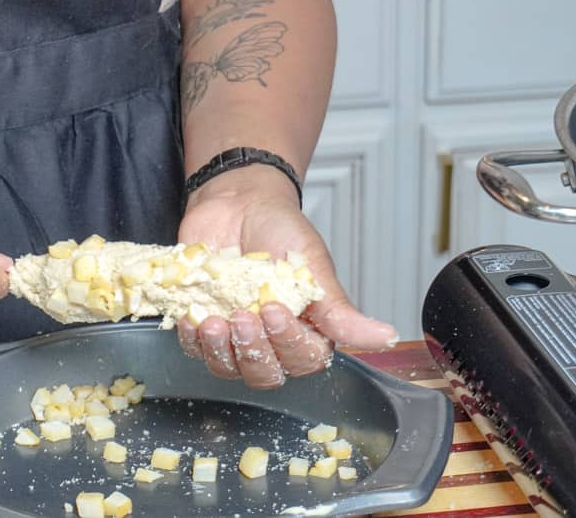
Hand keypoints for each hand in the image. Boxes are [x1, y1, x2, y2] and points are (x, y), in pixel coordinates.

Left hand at [176, 167, 397, 387]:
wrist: (237, 201)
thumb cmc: (279, 228)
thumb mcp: (312, 264)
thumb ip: (339, 308)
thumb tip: (384, 336)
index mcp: (305, 328)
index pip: (304, 359)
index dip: (289, 342)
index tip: (275, 309)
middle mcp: (270, 339)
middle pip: (265, 374)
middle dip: (253, 350)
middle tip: (243, 316)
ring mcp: (234, 334)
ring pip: (228, 368)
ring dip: (219, 351)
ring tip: (212, 321)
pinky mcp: (202, 323)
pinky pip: (194, 350)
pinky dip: (191, 340)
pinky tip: (190, 319)